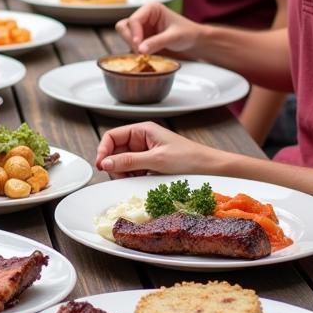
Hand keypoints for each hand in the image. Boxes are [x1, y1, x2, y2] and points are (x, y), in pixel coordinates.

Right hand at [95, 121, 222, 176]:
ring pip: (123, 162)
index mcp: (142, 130)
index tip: (101, 165)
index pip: (112, 136)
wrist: (211, 169)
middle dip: (114, 164)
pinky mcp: (150, 165)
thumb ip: (129, 161)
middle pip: (115, 151)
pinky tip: (141, 181)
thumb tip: (105, 163)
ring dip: (123, 172)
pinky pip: (133, 170)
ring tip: (134, 179)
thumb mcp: (156, 160)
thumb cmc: (189, 159)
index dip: (103, 150)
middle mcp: (142, 139)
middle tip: (121, 176)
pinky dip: (132, 177)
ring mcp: (146, 153)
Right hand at [116, 1, 202, 55]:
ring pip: (125, 34)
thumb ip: (157, 42)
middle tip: (139, 52)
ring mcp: (141, 26)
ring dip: (131, 44)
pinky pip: (130, 42)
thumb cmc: (188, 33)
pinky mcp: (141, 36)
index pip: (134, 20)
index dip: (134, 33)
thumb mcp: (174, 37)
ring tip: (143, 54)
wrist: (194, 40)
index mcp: (151, 8)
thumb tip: (140, 50)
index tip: (138, 47)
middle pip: (124, 26)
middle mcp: (143, 15)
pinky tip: (145, 54)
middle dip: (130, 39)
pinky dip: (134, 49)